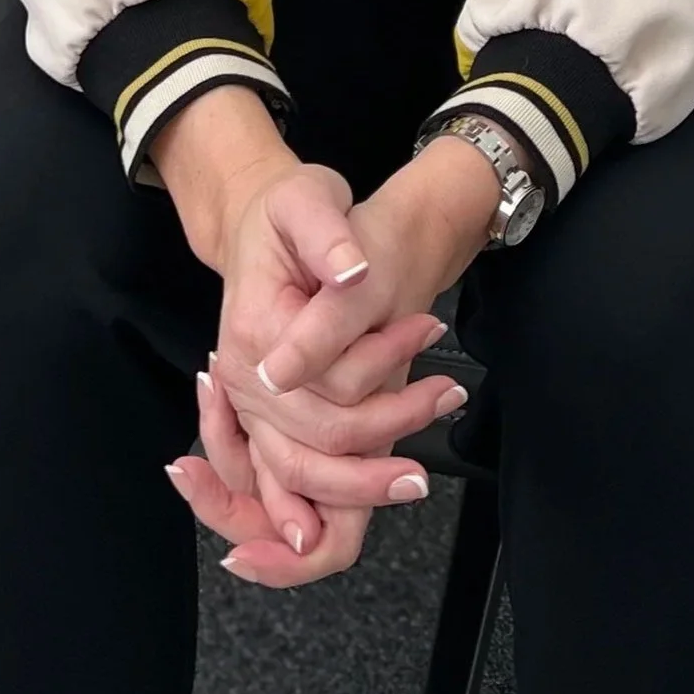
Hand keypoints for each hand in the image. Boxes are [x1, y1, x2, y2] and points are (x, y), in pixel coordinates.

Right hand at [167, 141, 500, 586]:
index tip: (433, 339)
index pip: (331, 381)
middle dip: (391, 429)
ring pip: (304, 473)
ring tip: (418, 474)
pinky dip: (329, 497)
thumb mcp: (309, 196)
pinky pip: (290, 477)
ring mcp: (251, 403)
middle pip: (321, 440)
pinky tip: (374, 494)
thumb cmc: (290, 209)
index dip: (387, 371)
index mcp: (254, 328)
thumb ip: (327, 235)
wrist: (263, 222)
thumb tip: (352, 273)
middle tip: (448, 397)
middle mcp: (244, 378)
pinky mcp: (265, 416)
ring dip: (363, 485)